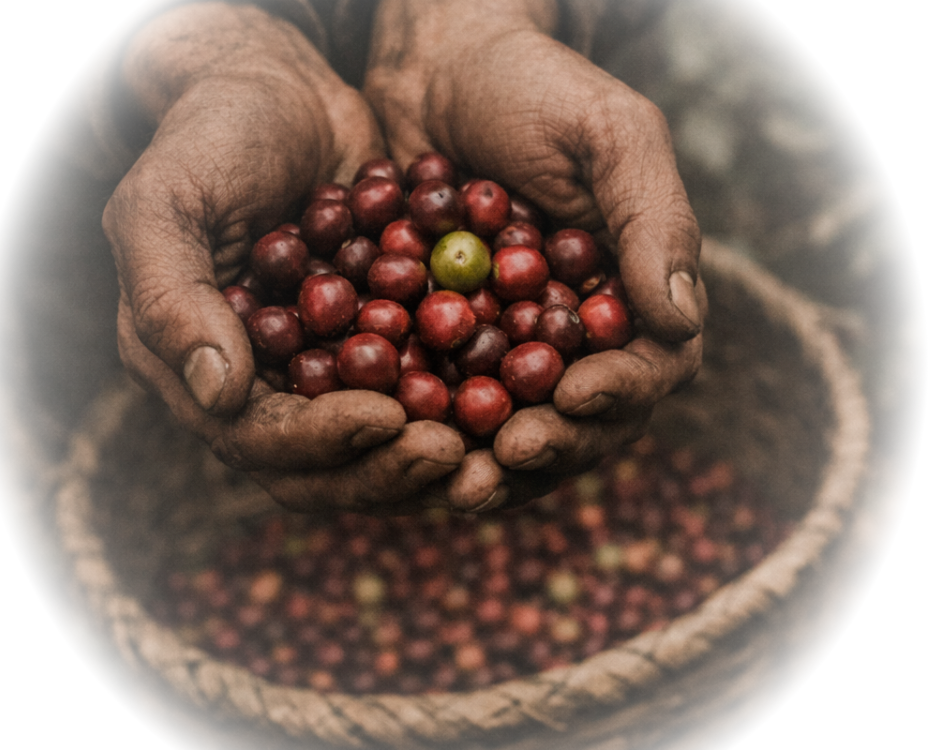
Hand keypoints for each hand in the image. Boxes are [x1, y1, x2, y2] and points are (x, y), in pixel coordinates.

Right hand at [103, 3, 470, 513]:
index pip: (259, 439)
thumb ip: (172, 298)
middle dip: (390, 468)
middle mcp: (267, 391)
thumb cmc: (214, 137)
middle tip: (456, 453)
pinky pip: (426, 391)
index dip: (322, 441)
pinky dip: (467, 401)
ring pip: (385, 447)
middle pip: (327, 467)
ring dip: (438, 456)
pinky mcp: (385, 348)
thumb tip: (217, 395)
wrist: (283, 96)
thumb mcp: (166, 202)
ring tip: (499, 447)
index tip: (387, 419)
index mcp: (201, 373)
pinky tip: (515, 397)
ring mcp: (330, 374)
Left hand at [363, 0, 704, 500]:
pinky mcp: (441, 351)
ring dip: (487, 462)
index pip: (649, 370)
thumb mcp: (607, 136)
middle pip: (582, 422)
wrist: (435, 74)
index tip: (574, 396)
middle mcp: (577, 339)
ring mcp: (506, 351)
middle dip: (550, 445)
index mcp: (633, 298)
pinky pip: (439, 404)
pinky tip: (397, 440)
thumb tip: (682, 321)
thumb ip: (653, 221)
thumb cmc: (532, 91)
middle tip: (509, 455)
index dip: (618, 394)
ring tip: (455, 479)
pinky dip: (425, 428)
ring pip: (512, 430)